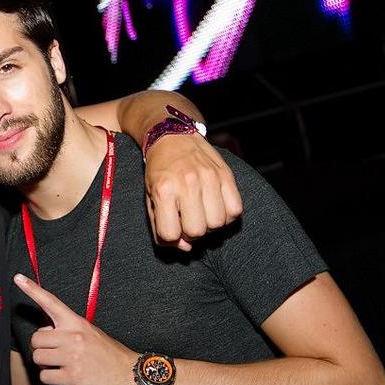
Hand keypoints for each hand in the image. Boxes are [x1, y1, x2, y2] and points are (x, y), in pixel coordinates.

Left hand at [13, 273, 138, 384]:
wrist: (131, 375)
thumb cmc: (111, 355)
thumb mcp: (92, 334)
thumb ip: (69, 330)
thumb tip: (48, 332)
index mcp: (77, 323)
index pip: (51, 302)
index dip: (32, 290)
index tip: (17, 278)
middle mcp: (73, 337)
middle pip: (36, 339)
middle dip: (42, 348)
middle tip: (56, 353)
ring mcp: (72, 357)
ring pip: (37, 357)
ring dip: (45, 364)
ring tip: (61, 365)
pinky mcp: (72, 377)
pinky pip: (45, 376)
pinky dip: (51, 378)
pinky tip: (64, 377)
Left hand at [144, 133, 242, 250]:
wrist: (172, 136)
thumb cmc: (159, 172)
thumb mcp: (150, 198)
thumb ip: (161, 227)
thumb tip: (186, 248)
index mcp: (163, 190)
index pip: (170, 233)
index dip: (170, 236)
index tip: (170, 226)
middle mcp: (187, 183)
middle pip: (197, 231)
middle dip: (190, 232)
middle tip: (187, 218)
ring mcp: (209, 178)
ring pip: (217, 223)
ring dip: (209, 224)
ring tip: (201, 212)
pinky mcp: (226, 175)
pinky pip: (235, 210)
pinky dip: (227, 215)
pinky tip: (216, 206)